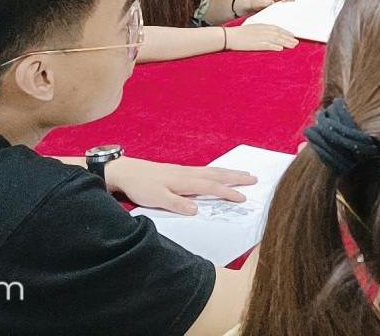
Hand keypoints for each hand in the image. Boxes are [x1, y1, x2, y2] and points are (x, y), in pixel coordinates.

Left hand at [103, 157, 256, 214]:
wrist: (126, 172)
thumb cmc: (141, 186)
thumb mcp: (156, 199)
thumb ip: (177, 204)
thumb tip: (197, 209)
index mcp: (185, 181)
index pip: (211, 187)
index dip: (228, 192)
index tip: (244, 198)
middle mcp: (187, 173)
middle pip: (217, 174)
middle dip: (236, 177)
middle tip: (254, 178)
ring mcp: (183, 170)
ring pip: (212, 170)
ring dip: (228, 172)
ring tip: (242, 173)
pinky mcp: (178, 171)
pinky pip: (204, 170)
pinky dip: (216, 171)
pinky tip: (217, 173)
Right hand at [227, 24, 297, 51]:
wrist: (230, 36)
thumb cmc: (241, 33)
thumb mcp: (254, 28)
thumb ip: (263, 30)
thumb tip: (271, 33)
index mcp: (263, 26)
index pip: (277, 29)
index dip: (286, 32)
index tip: (293, 35)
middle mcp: (263, 31)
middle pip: (279, 34)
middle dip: (289, 38)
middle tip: (297, 42)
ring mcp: (260, 38)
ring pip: (276, 40)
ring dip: (285, 43)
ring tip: (293, 46)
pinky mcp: (255, 44)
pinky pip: (266, 46)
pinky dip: (274, 47)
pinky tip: (280, 49)